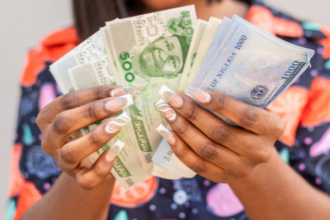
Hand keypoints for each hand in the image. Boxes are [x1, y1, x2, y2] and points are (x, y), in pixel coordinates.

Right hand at [37, 86, 132, 188]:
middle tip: (119, 105)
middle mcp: (51, 140)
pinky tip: (115, 152)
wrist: (93, 162)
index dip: (93, 94)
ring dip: (96, 137)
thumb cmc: (91, 129)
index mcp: (49, 118)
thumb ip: (99, 103)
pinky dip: (102, 166)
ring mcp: (62, 161)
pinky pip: (86, 178)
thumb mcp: (90, 114)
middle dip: (93, 112)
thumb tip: (123, 91)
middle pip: (64, 123)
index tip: (118, 90)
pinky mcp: (77, 179)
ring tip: (117, 125)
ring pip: (71, 152)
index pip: (67, 101)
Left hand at [159, 86, 283, 182]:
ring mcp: (242, 168)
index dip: (220, 104)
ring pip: (207, 149)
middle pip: (220, 133)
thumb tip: (197, 84)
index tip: (196, 92)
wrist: (251, 151)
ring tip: (167, 113)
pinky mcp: (223, 177)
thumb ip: (235, 96)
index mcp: (271, 128)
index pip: (245, 116)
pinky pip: (198, 165)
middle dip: (193, 114)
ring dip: (183, 130)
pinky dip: (180, 149)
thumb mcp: (251, 105)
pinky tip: (168, 134)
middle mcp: (260, 151)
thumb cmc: (247, 119)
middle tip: (173, 99)